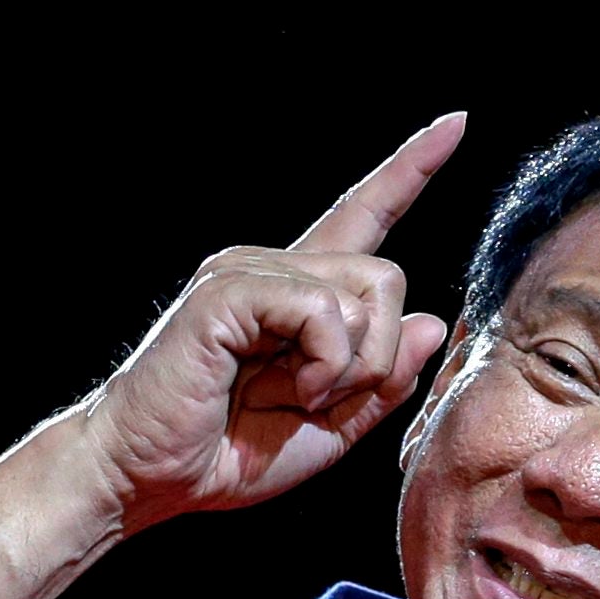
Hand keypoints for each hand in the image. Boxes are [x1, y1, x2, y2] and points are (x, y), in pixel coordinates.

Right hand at [76, 114, 462, 532]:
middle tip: (325, 398)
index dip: (409, 171)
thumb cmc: (223, 455)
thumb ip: (382, 382)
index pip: (362, 215)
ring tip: (297, 397)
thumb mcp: (329, 429)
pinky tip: (290, 390)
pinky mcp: (229, 291)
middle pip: (387, 277)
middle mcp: (271, 266)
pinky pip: (324, 311)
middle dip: (380, 356)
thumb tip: (432, 321)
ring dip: (351, 368)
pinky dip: (325, 364)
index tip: (455, 122)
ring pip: (364, 295)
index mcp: (294, 292)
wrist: (144, 475)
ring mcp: (247, 271)